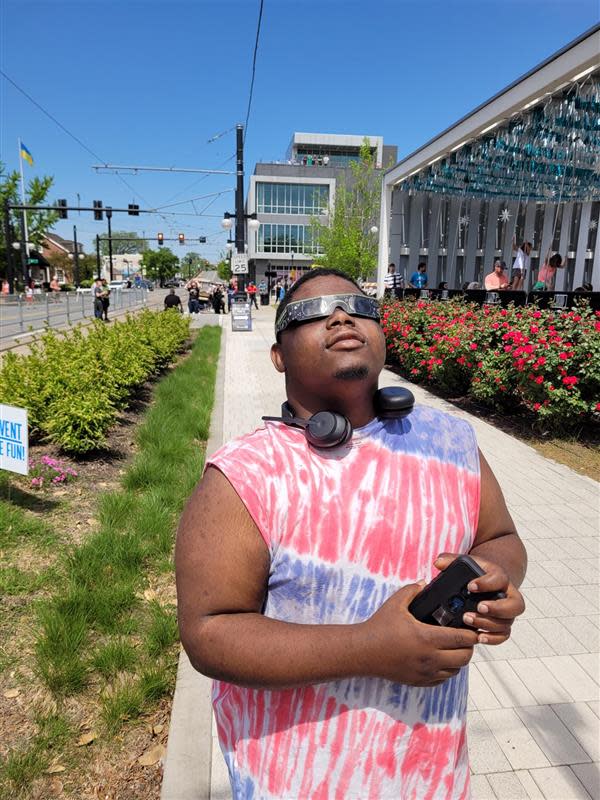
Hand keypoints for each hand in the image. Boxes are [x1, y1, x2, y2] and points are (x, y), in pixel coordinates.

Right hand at [360, 581, 477, 686]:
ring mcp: (425, 672)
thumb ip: (412, 591)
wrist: (363, 651)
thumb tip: (424, 583)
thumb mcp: (395, 603)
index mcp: (426, 637)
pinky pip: (442, 679)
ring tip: (454, 647)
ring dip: (458, 659)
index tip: (473, 628)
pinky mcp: (419, 681)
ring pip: (455, 670)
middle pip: (464, 657)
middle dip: (469, 647)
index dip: (471, 634)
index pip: (461, 639)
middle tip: (466, 637)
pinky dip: (447, 670)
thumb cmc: (379, 627)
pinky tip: (441, 659)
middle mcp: (429, 658)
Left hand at [435, 553, 524, 645]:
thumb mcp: (466, 564)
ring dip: (488, 623)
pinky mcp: (503, 625)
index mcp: (500, 578)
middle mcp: (509, 596)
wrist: (488, 583)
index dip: (486, 584)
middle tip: (478, 607)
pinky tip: (479, 637)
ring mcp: (507, 612)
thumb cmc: (477, 574)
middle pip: (514, 605)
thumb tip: (438, 563)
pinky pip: (504, 635)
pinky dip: (492, 638)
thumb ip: (452, 561)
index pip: (499, 579)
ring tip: (468, 620)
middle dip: (496, 608)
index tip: (471, 586)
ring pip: (507, 622)